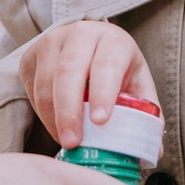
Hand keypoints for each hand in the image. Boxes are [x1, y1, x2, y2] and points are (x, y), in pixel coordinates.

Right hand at [20, 20, 156, 149]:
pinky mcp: (30, 57)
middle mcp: (80, 34)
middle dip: (70, 110)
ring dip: (53, 117)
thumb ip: (144, 113)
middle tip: (73, 142)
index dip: (103, 92)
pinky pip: (32, 89)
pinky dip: (42, 113)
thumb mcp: (136, 83)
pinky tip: (55, 126)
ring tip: (66, 140)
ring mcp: (51, 42)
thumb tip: (153, 150)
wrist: (89, 44)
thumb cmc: (116, 68)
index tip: (100, 121)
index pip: (106, 64)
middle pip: (69, 70)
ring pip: (46, 82)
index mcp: (113, 40)